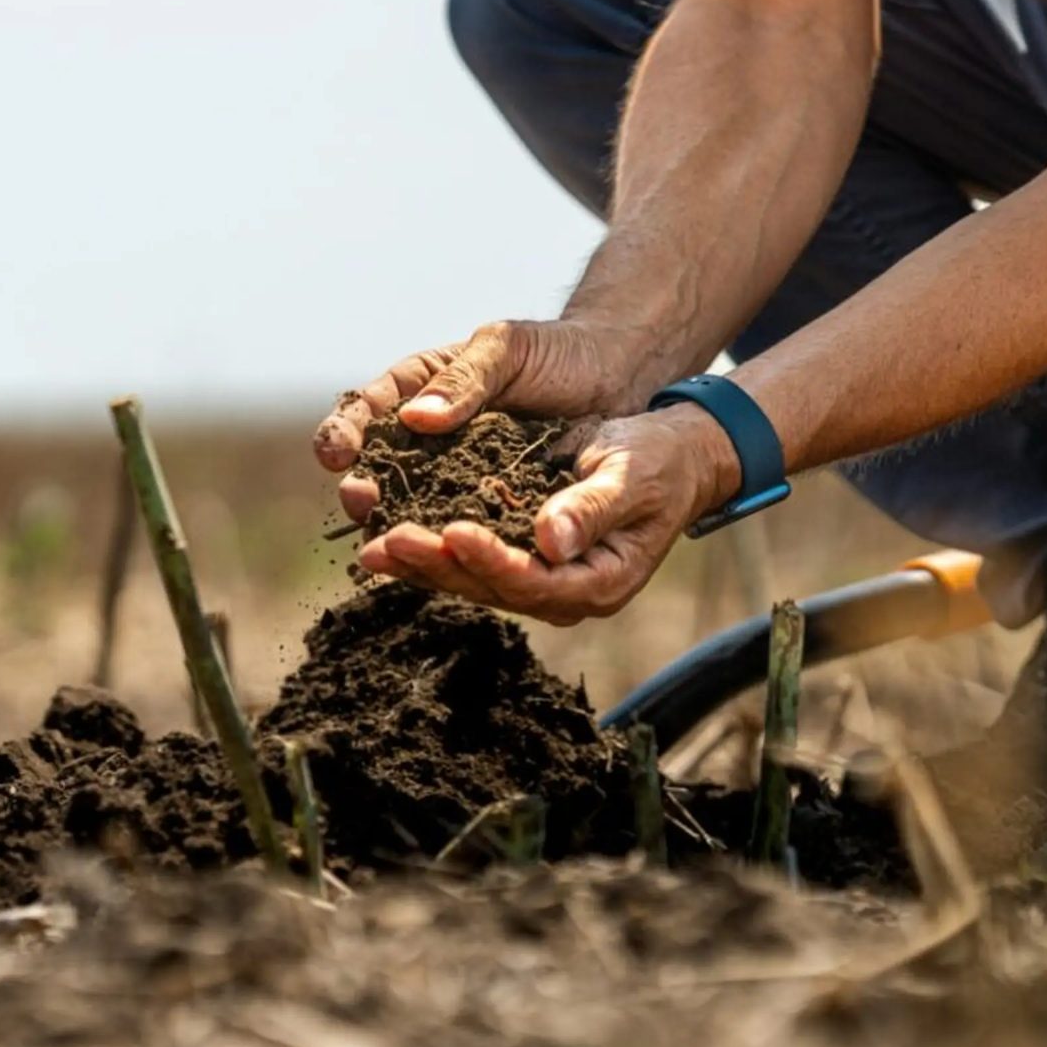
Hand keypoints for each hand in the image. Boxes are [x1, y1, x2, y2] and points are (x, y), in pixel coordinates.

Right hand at [312, 319, 641, 524]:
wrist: (613, 379)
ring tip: (387, 543)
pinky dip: (443, 546)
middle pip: (377, 467)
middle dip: (361, 487)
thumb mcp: (507, 350)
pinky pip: (457, 527)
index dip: (345, 433)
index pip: (365, 411)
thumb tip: (416, 416)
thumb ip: (465, 379)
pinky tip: (436, 563)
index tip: (338, 454)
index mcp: (418, 387)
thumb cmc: (556, 351)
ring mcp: (455, 473)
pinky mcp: (487, 505)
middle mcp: (427, 435)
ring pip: (410, 505)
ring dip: (395, 525)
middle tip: (361, 500)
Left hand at [356, 405, 741, 624]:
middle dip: (439, 565)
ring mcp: (545, 580)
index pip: (534, 581)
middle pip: (493, 589)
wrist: (673, 455)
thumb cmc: (659, 461)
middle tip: (387, 542)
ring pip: (475, 581)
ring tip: (373, 548)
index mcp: (600, 582)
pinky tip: (391, 536)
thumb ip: (592, 509)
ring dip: (424, 565)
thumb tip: (550, 541)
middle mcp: (568, 592)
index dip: (490, 560)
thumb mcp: (631, 475)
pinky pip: (474, 562)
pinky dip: (434, 549)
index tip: (451, 531)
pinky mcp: (526, 560)